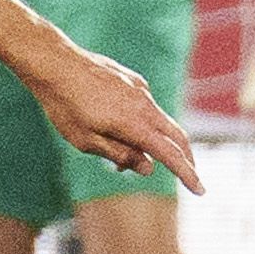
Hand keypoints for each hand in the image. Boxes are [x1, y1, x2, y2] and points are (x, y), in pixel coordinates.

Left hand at [26, 43, 201, 194]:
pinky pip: (146, 107)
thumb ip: (120, 154)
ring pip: (160, 121)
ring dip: (155, 143)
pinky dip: (143, 125)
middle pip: (177, 136)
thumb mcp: (86, 140)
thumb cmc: (64, 105)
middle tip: (188, 176)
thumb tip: (149, 168)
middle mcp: (143, 105)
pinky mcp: (132, 80)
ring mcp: (140, 89)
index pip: (170, 154)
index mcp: (134, 124)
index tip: (200, 190)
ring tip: (126, 161)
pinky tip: (118, 131)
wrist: (54, 63)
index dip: (187, 174)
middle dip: (186, 158)